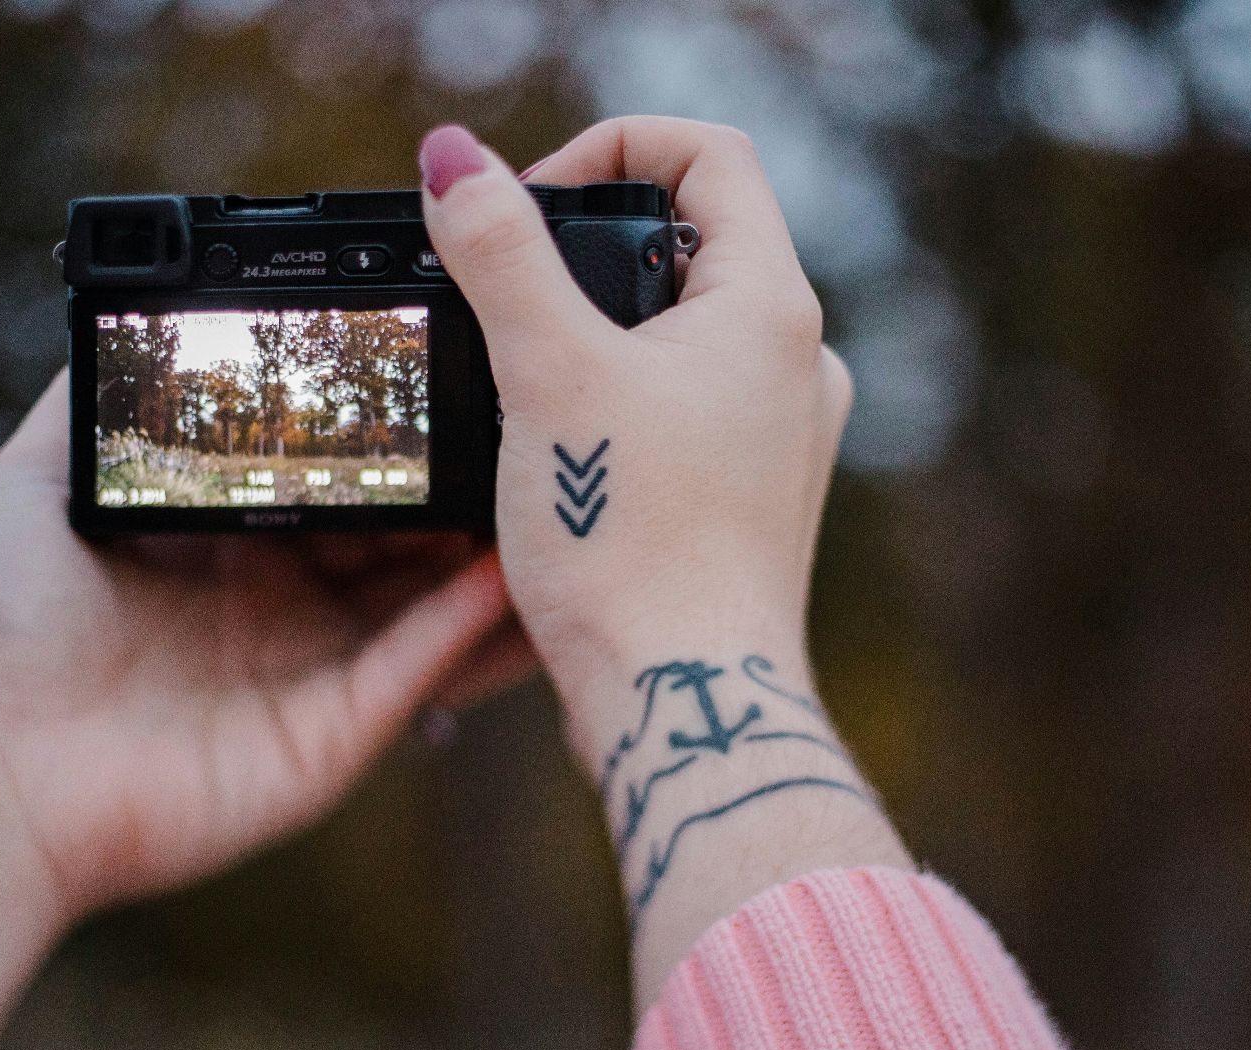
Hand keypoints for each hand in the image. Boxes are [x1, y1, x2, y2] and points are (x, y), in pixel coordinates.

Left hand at [0, 375, 515, 1049]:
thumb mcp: (39, 480)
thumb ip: (101, 396)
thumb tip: (136, 309)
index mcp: (227, 545)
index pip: (331, 480)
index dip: (386, 437)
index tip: (440, 372)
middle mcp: (281, 605)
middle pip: (397, 534)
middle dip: (457, 485)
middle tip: (518, 422)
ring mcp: (312, 670)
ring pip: (428, 599)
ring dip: (486, 550)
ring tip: (547, 489)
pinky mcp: (333, 735)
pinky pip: (417, 667)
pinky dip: (469, 620)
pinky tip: (511, 564)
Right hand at [418, 118, 850, 754]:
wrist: (680, 701)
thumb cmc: (633, 546)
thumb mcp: (548, 375)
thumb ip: (500, 254)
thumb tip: (454, 158)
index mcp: (771, 309)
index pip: (713, 156)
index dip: (614, 146)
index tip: (531, 203)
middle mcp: (796, 362)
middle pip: (694, 241)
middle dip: (591, 246)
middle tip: (510, 292)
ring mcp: (781, 433)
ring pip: (685, 331)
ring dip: (601, 330)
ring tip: (527, 382)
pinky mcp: (751, 493)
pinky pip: (685, 406)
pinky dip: (621, 400)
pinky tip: (563, 449)